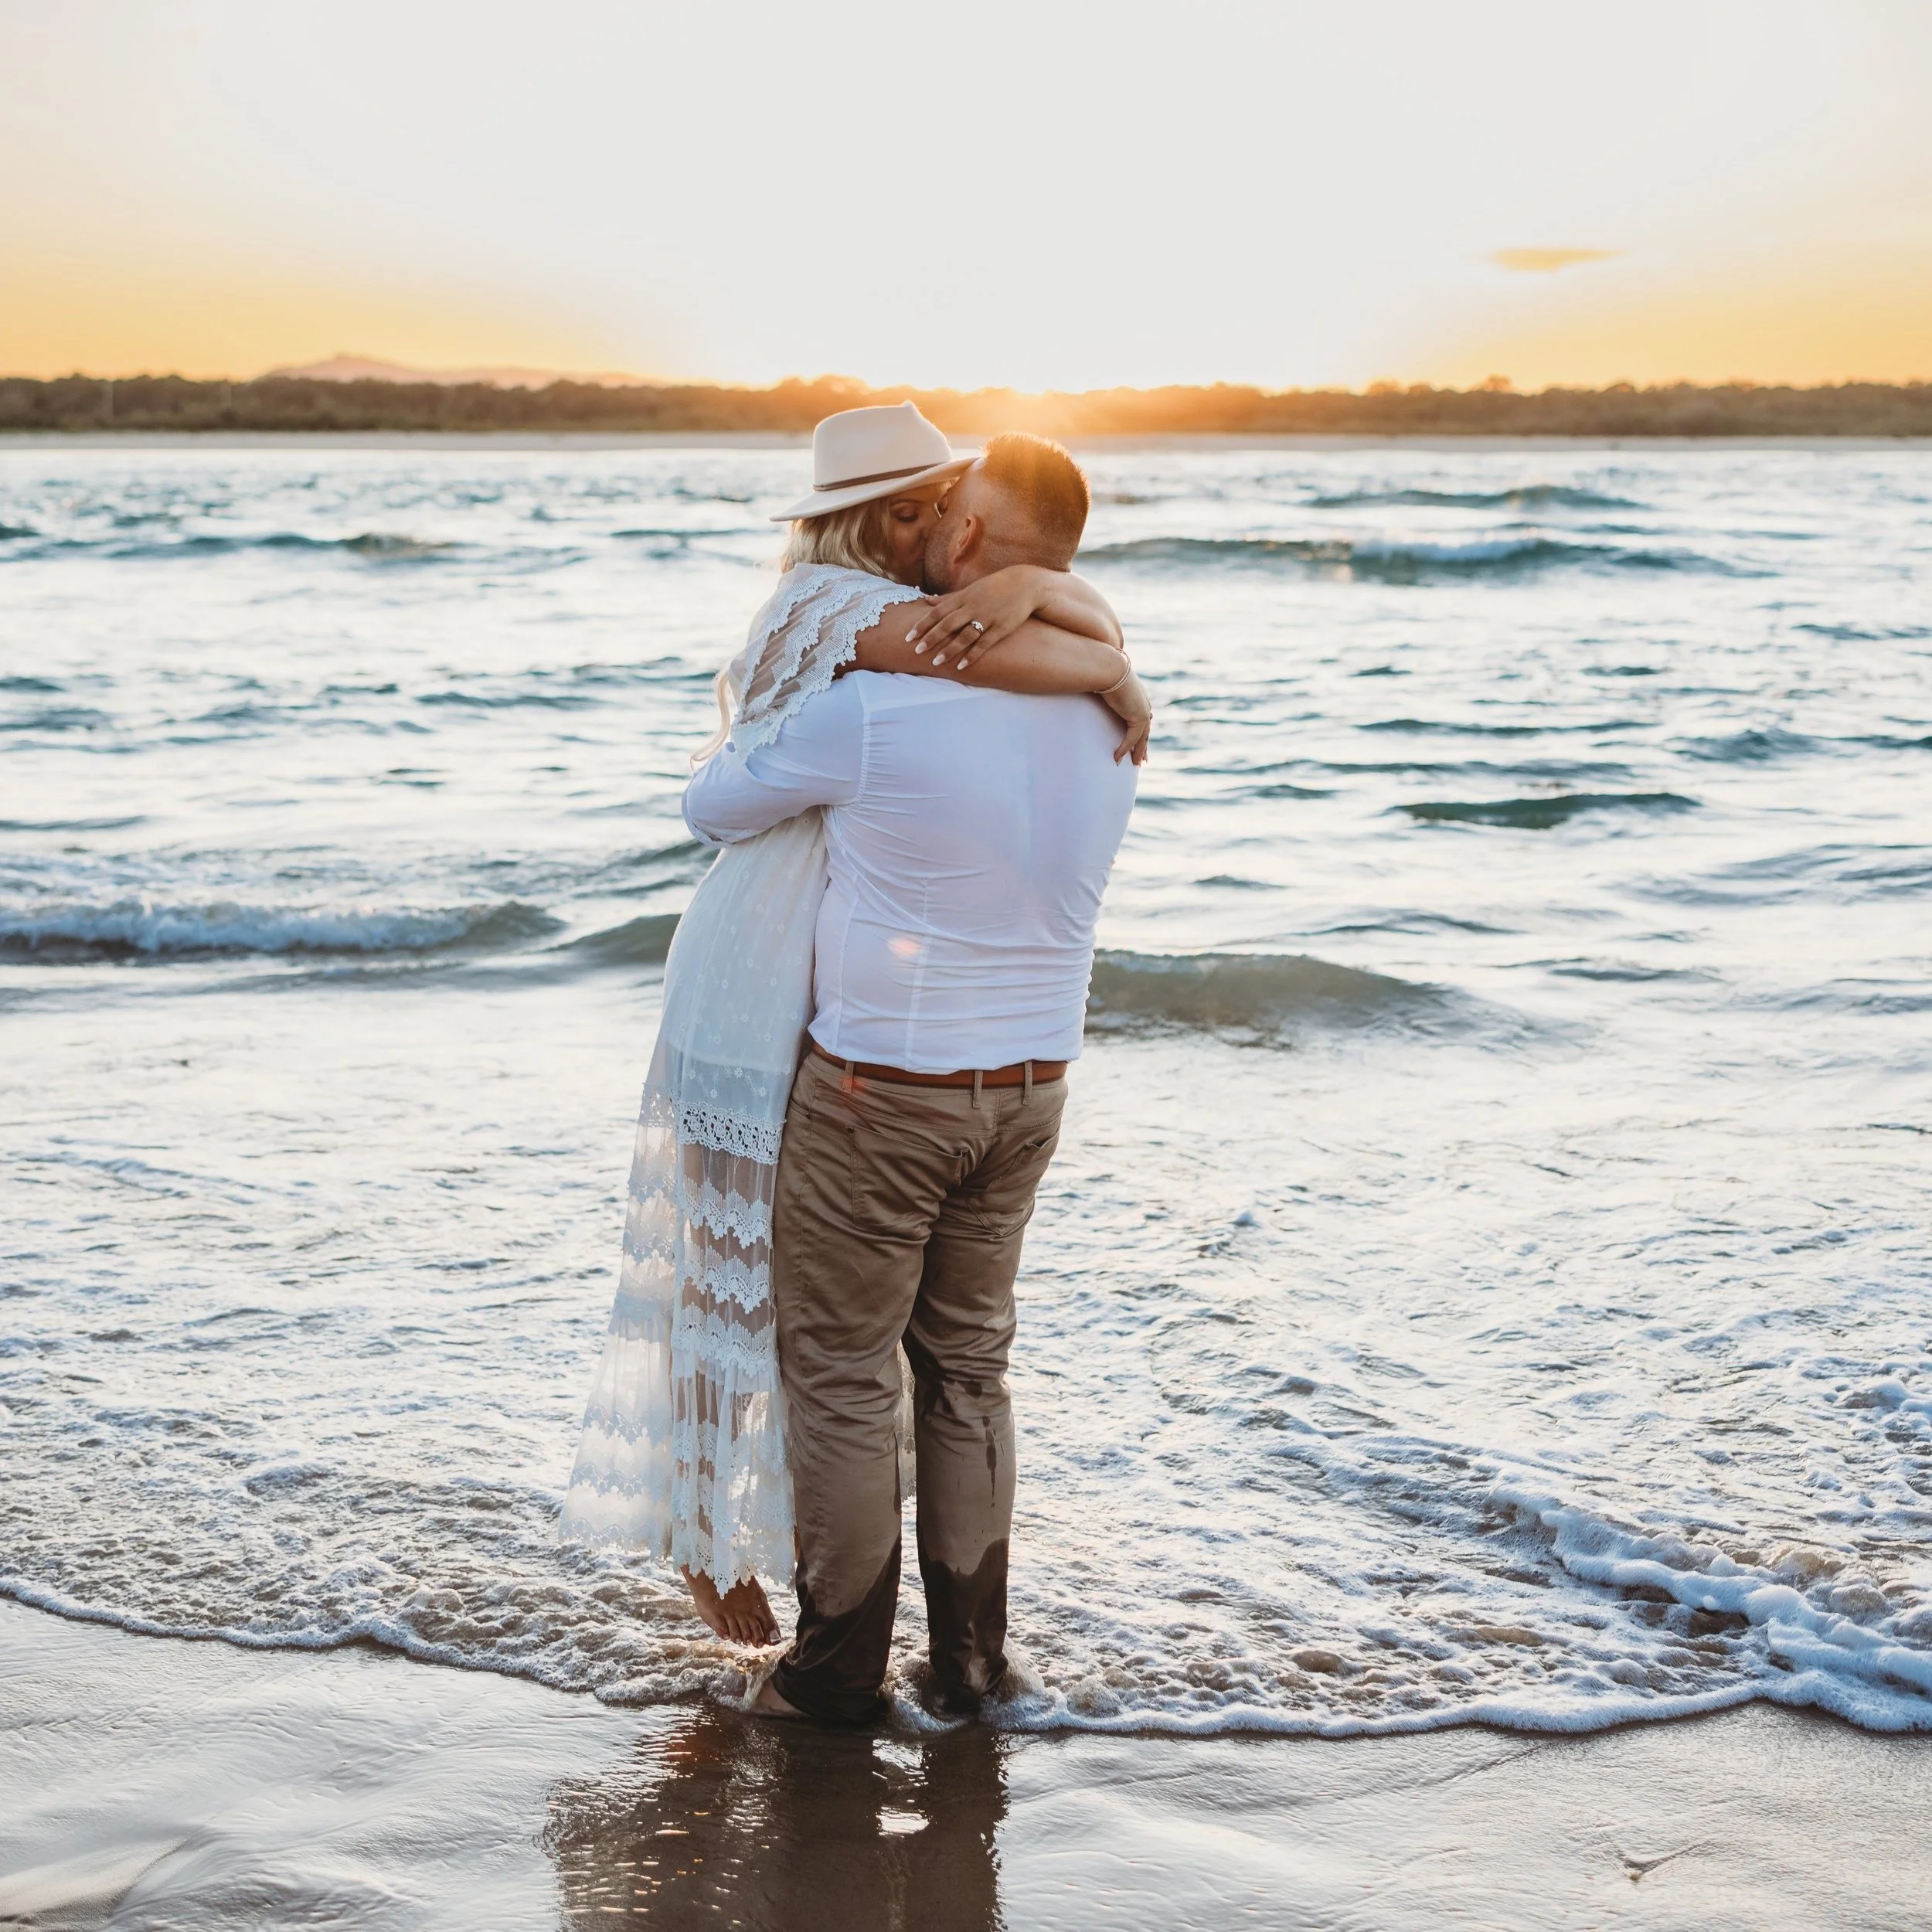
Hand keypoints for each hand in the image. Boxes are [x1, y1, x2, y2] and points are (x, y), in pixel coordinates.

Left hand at [904, 566, 1045, 669]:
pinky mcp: (1001, 628)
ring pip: (964, 636)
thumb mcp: (970, 589)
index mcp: (963, 597)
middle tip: (917, 651)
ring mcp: (987, 618)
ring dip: (949, 649)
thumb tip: (927, 602)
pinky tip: (961, 665)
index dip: (922, 625)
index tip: (908, 637)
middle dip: (931, 638)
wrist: (1025, 585)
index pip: (938, 612)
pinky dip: (972, 655)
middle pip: (948, 624)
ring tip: (936, 662)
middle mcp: (972, 607)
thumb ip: (948, 598)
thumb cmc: (994, 587)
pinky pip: (984, 643)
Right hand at [1103, 668, 1152, 764]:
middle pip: (1145, 730)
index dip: (1140, 732)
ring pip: (1142, 737)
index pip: (1141, 718)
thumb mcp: (1102, 683)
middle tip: (1142, 760)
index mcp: (1137, 696)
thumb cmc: (1101, 671)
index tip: (1139, 742)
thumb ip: (1100, 690)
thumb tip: (1085, 688)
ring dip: (1137, 752)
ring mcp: (1143, 710)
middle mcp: (1143, 703)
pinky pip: (1132, 738)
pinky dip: (1125, 748)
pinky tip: (1117, 758)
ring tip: (1133, 765)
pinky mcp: (1139, 717)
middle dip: (1143, 746)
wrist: (1108, 667)